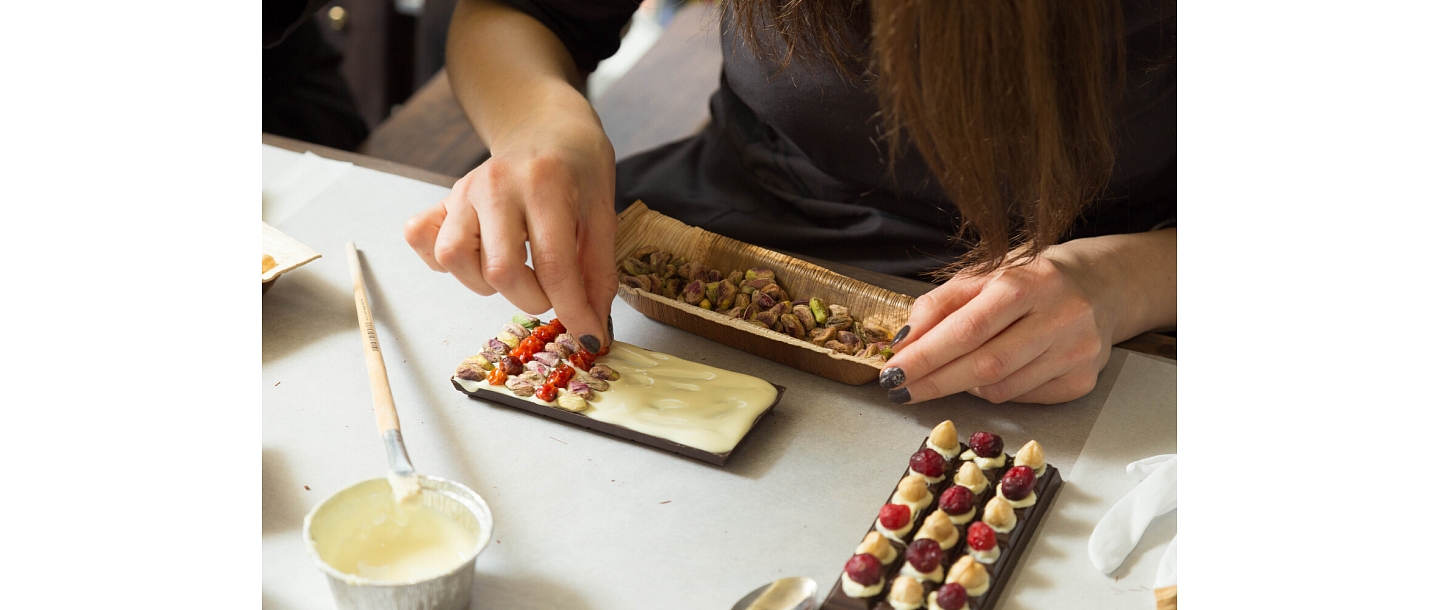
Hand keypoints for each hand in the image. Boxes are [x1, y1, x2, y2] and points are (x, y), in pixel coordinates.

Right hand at [403, 103, 617, 351]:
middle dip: (532, 300)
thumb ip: (598, 272)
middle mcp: (497, 185)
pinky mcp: (443, 200)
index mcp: (546, 185)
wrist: (546, 127)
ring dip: (487, 284)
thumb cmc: (579, 171)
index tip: (588, 338)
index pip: (555, 265)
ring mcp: (463, 191)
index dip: (572, 310)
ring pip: (455, 260)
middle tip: (551, 290)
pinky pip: (425, 242)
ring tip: (513, 271)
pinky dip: (447, 263)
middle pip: (500, 270)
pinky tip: (478, 257)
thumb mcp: (603, 214)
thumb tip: (593, 330)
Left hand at [879, 230, 1175, 404]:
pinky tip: (995, 374)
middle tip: (900, 390)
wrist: (1103, 285)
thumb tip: (904, 343)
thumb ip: (940, 304)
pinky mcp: (1084, 380)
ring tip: (951, 372)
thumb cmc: (1032, 278)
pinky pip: (1024, 398)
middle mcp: (1059, 317)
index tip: (892, 372)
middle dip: (934, 381)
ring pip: (1002, 389)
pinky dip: (996, 391)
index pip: (968, 328)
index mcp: (1028, 282)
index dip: (926, 355)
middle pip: (985, 365)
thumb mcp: (984, 275)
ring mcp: (1076, 352)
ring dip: (965, 386)